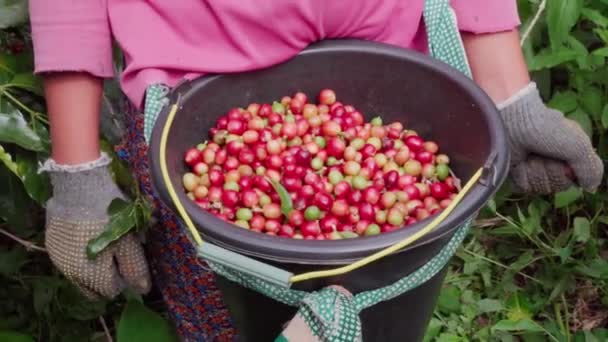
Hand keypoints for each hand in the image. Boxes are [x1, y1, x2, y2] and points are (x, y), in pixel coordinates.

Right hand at [42, 153, 150, 298]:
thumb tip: (142, 290)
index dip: (124, 279)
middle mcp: (70, 272)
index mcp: (90, 275)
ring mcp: (58, 257)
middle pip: (93, 286)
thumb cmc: (110, 216)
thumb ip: (135, 268)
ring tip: (108, 242)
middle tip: (121, 254)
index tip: (131, 260)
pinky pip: (70, 256)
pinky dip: (82, 252)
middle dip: (108, 276)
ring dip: (94, 264)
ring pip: (80, 273)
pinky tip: (92, 234)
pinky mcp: (52, 241)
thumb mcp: (129, 242)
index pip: (111, 290)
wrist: (80, 185)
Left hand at [498, 82, 603, 193]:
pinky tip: (520, 161)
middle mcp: (552, 162)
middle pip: (558, 185)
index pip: (575, 179)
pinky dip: (523, 175)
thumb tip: (590, 188)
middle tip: (544, 153)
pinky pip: (524, 187)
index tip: (565, 160)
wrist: (515, 123)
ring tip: (531, 154)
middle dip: (552, 171)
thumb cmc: (549, 130)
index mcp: (569, 154)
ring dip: (537, 171)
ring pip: (540, 187)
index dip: (569, 174)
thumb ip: (591, 169)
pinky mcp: (515, 172)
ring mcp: (533, 167)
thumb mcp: (579, 146)